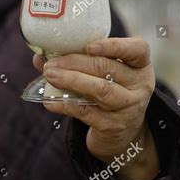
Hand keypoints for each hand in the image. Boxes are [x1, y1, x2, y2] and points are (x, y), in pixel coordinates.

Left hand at [33, 37, 159, 179]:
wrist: (122, 133)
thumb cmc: (108, 91)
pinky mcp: (113, 126)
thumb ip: (75, 61)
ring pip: (100, 89)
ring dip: (70, 80)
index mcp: (139, 65)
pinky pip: (86, 112)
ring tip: (50, 75)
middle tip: (51, 63)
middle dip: (74, 62)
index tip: (89, 46)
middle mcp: (139, 85)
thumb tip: (40, 56)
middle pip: (107, 67)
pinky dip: (65, 104)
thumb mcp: (100, 74)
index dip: (113, 46)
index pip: (137, 49)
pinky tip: (49, 100)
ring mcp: (128, 107)